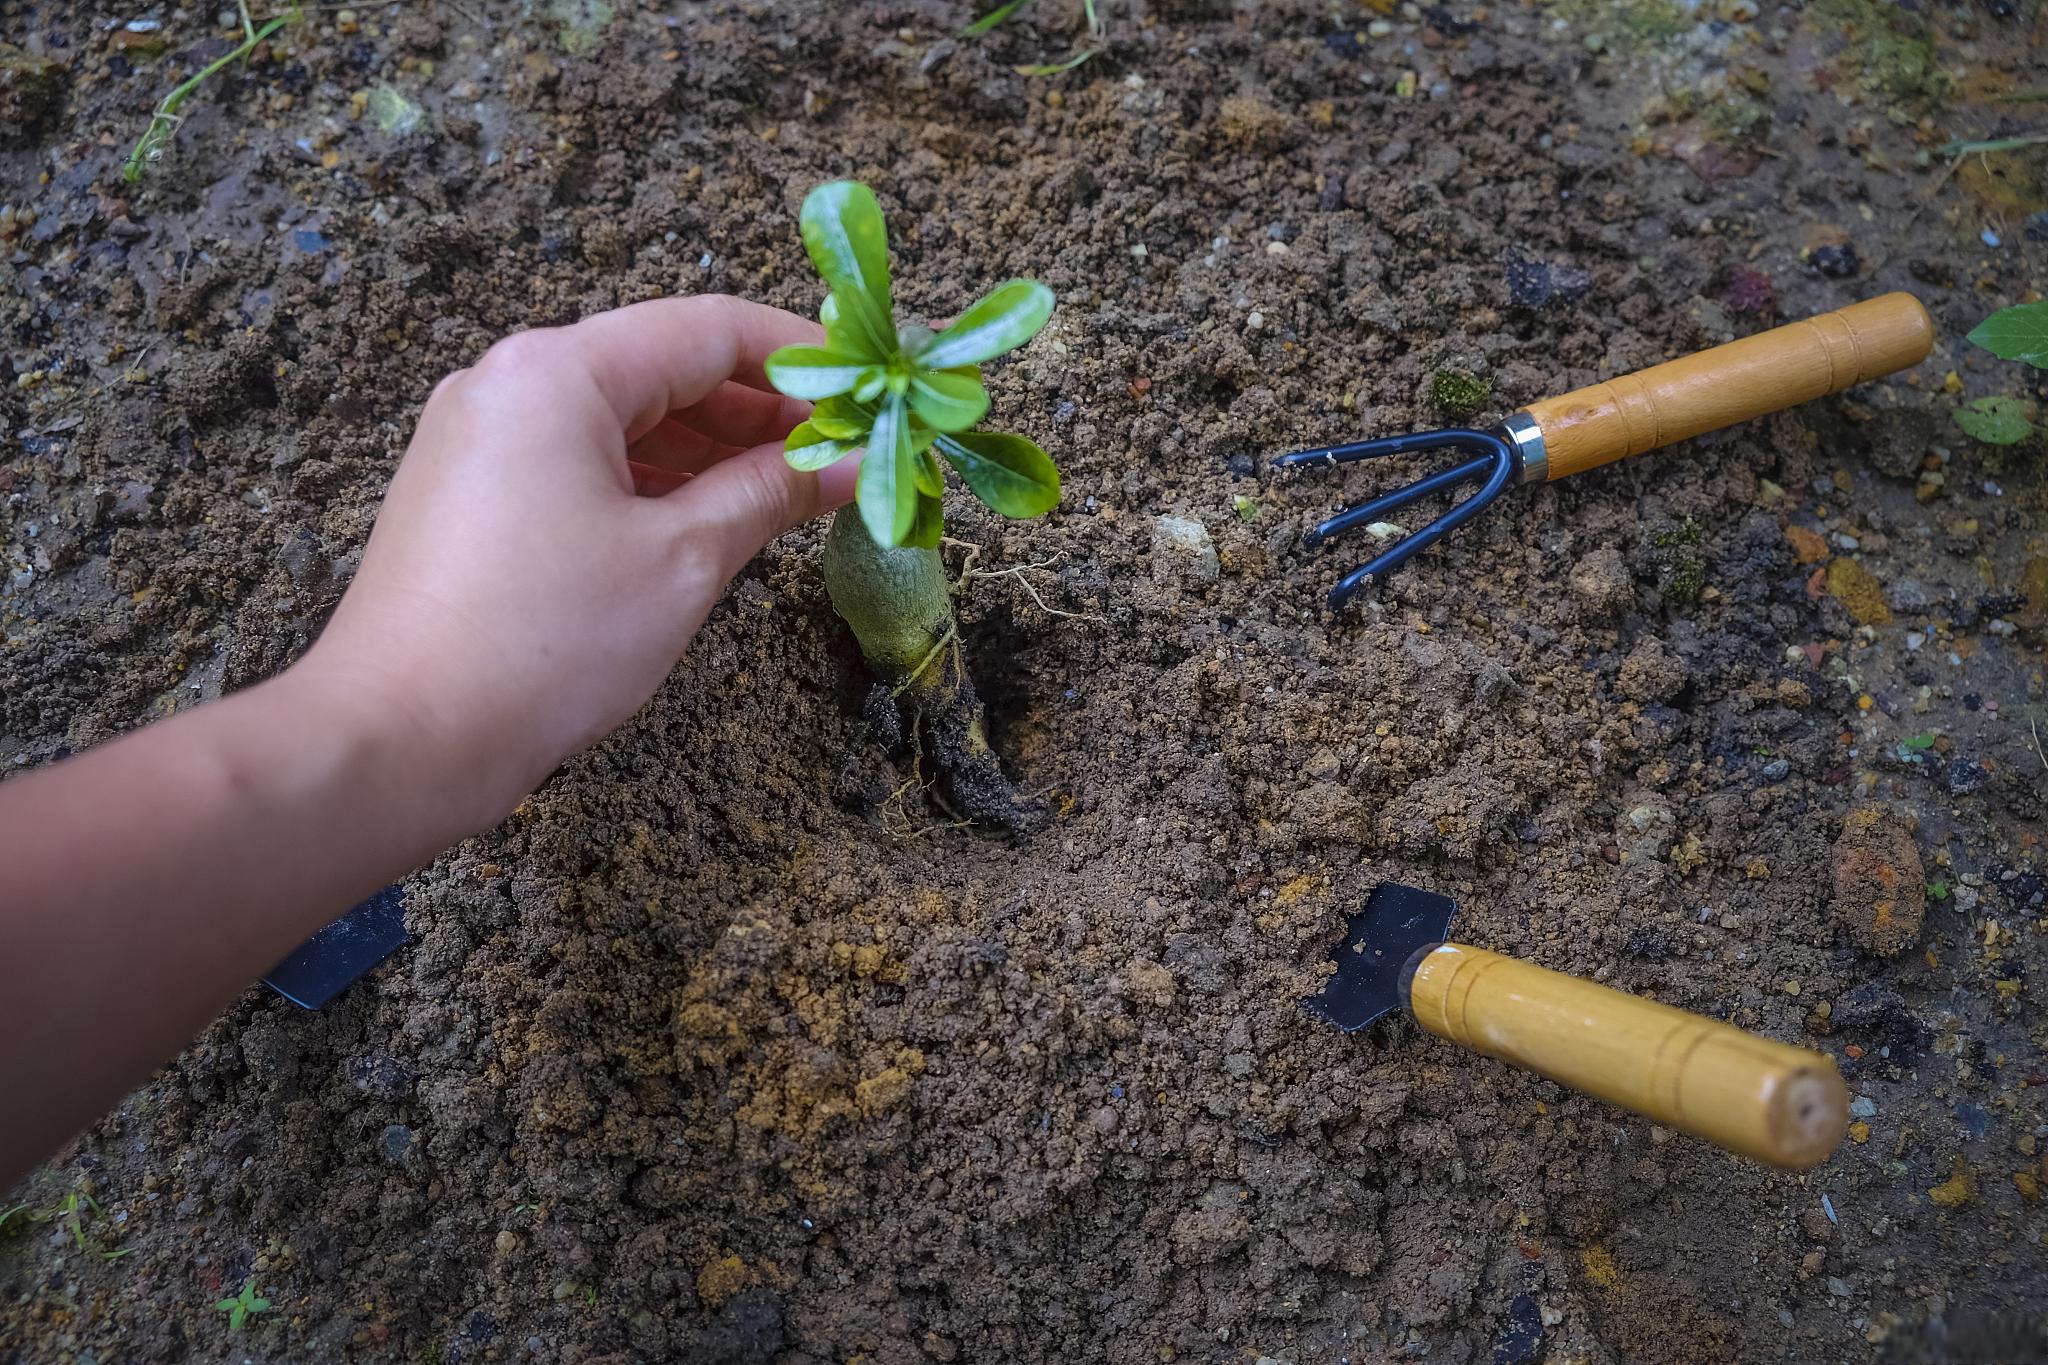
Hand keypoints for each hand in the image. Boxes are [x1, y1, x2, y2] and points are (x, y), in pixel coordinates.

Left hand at [294, 294, 857, 825]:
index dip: (802, 356)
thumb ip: (771, 494)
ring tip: (793, 491)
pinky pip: (581, 458)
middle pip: (664, 365)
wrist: (399, 737)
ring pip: (624, 416)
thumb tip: (850, 464)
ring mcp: (481, 435)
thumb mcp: (681, 560)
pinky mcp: (470, 491)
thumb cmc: (541, 643)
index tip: (869, 392)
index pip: (708, 328)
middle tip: (845, 452)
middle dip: (760, 409)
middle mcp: (510, 381)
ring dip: (711, 448)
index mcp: (559, 371)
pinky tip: (711, 517)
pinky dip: (652, 479)